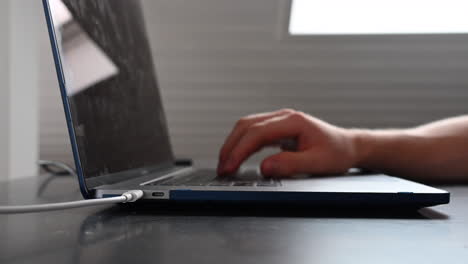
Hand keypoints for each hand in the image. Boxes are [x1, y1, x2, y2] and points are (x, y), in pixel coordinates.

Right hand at [217, 109, 357, 177]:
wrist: (348, 147)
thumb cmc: (337, 153)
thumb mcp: (318, 163)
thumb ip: (290, 164)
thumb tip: (264, 167)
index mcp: (293, 121)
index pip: (257, 133)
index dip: (240, 150)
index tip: (230, 166)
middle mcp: (284, 117)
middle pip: (246, 126)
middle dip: (231, 146)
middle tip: (222, 168)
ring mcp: (280, 121)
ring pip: (247, 127)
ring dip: (233, 144)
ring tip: (225, 164)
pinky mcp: (278, 128)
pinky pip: (253, 132)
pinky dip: (241, 144)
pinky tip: (237, 156)